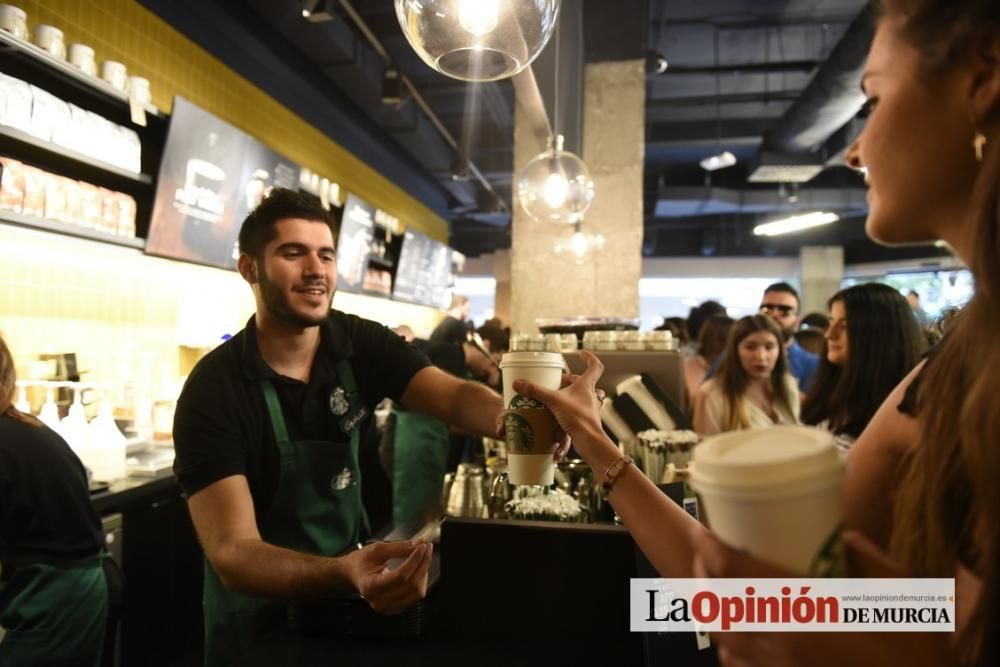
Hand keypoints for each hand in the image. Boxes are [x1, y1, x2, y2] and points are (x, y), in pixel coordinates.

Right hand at [343, 540, 431, 614]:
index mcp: (370, 586)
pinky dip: (420, 580)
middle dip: (423, 563)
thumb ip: (399, 547)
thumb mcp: (377, 549)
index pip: (400, 576)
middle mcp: (379, 601)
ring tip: (423, 557)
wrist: (353, 574)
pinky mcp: (395, 608)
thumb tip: (419, 544)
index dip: (414, 560)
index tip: (422, 546)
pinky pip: (415, 596)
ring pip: (417, 592)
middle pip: (411, 584)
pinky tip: (419, 568)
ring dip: (424, 572)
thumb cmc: (362, 562)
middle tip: (427, 547)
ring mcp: (388, 608)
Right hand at [511, 350, 606, 458]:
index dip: (589, 358)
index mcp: (587, 386)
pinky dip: (566, 412)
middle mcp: (590, 395)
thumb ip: (536, 391)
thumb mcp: (554, 401)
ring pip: (580, 398)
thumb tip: (517, 383)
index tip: (580, 353)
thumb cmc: (578, 418)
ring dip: (568, 396)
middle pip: (582, 383)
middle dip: (569, 381)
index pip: (595, 366)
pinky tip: (555, 417)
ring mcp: (589, 409)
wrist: (589, 442)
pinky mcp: (584, 421)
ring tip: (555, 397)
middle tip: (556, 381)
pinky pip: (575, 412)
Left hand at [692, 528, 956, 666]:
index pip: (731, 573)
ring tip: (719, 591)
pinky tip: (743, 636)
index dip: (708, 547)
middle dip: (702, 577)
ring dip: (714, 614)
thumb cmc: (915, 655)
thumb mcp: (902, 595)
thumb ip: (870, 559)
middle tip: (707, 556)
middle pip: (714, 607)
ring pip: (722, 641)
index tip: (703, 528)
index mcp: (802, 611)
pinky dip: (731, 648)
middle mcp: (778, 644)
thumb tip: (843, 535)